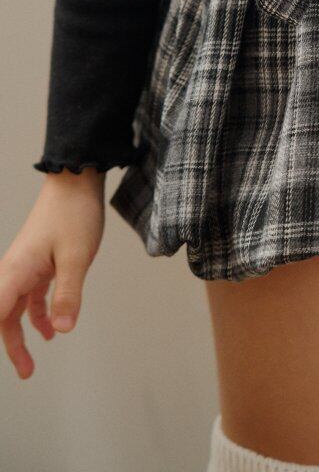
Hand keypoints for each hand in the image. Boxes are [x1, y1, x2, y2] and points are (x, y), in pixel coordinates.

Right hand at [0, 167, 105, 378]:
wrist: (77, 181)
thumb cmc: (74, 214)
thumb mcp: (77, 257)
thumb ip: (68, 294)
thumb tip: (62, 331)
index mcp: (16, 272)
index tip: (7, 361)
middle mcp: (14, 270)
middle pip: (2, 315)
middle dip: (10, 346)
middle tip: (26, 372)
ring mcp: (25, 266)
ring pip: (14, 307)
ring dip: (21, 333)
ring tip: (32, 362)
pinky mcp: (38, 261)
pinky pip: (30, 295)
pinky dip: (38, 313)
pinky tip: (51, 328)